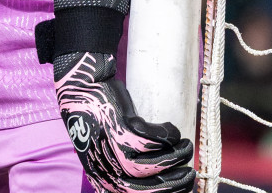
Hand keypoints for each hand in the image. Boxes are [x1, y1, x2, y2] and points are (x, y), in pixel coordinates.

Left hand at [54, 51, 193, 192]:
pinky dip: (168, 135)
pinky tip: (172, 130)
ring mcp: (113, 149)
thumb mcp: (104, 153)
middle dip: (176, 183)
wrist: (80, 89)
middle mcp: (107, 169)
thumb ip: (121, 168)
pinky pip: (153, 139)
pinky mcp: (121, 129)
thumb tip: (158, 177)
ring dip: (177, 156)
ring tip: (186, 147)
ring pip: (154, 165)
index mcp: (104, 179)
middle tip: (190, 172)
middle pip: (149, 188)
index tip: (185, 189)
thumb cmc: (96, 121)